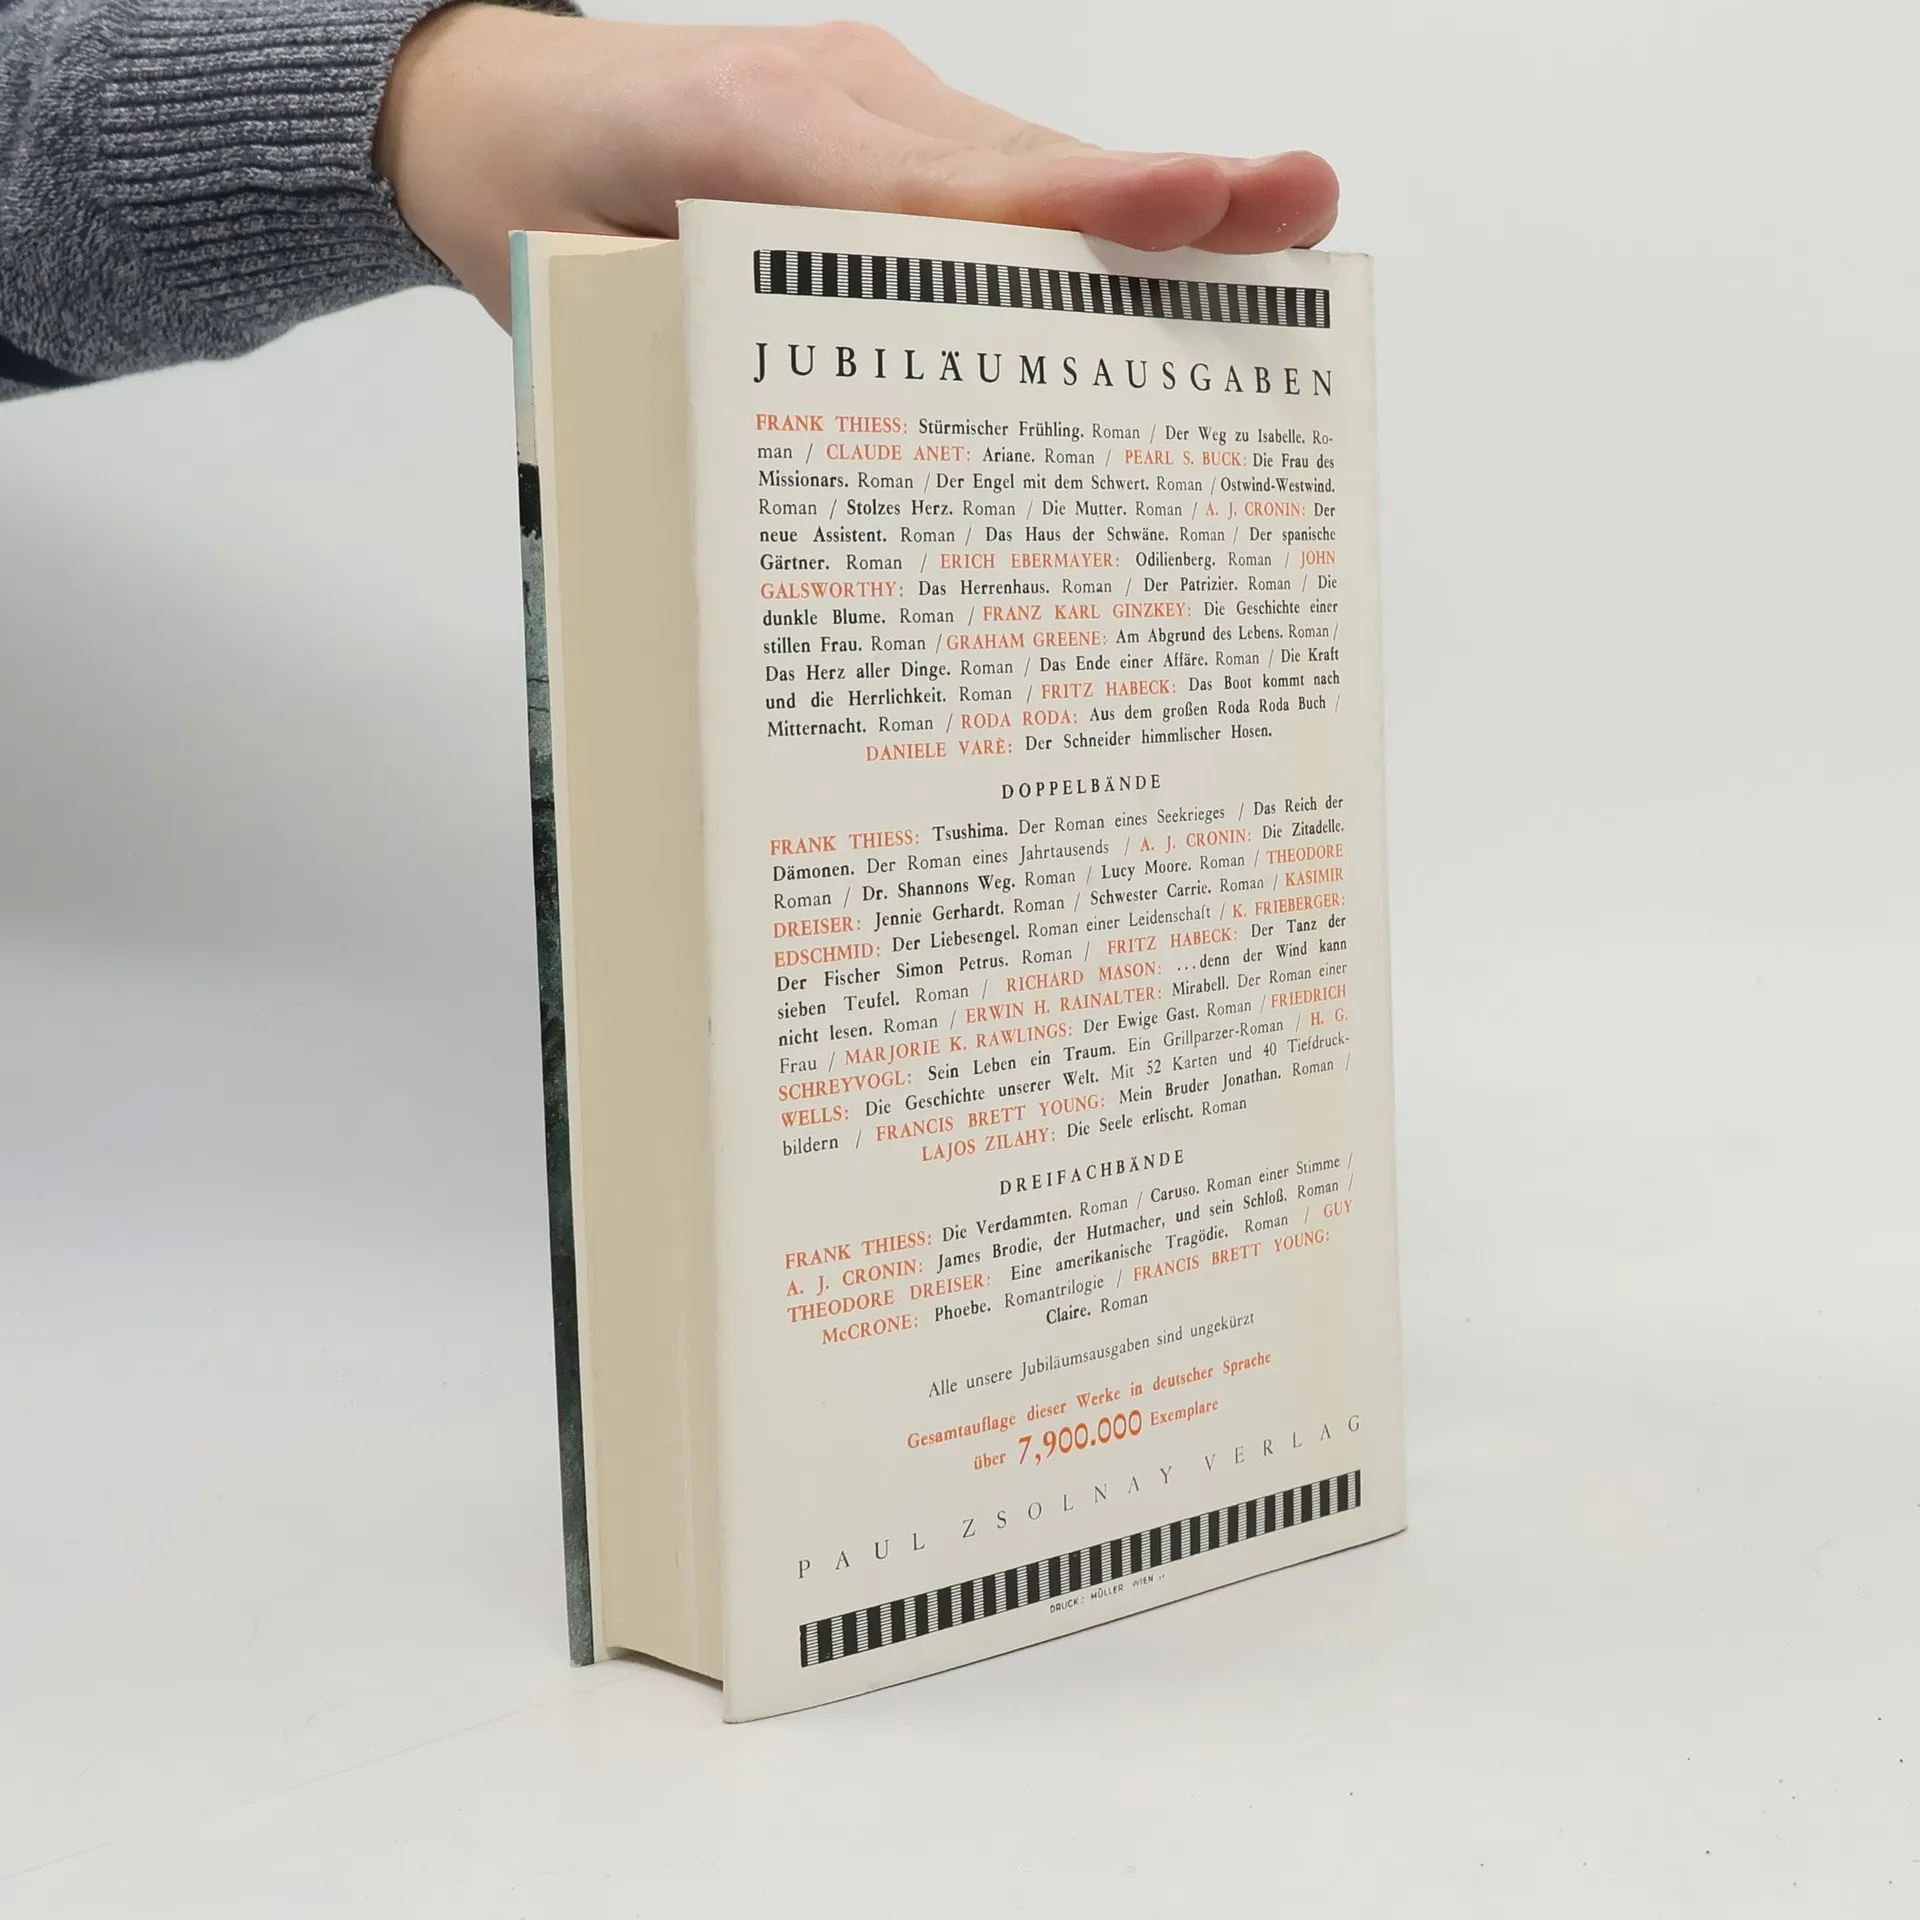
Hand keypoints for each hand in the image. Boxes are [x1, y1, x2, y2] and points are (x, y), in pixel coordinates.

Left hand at [374, 9, 1339, 326]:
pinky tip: (1157, 281)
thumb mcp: (569, 278)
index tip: (1183, 205)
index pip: (930, 185)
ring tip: (1276, 234)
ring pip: (1021, 182)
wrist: (483, 121)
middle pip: (1020, 173)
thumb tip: (814, 476)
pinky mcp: (878, 150)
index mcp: (759, 129)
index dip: (1062, 209)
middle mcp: (841, 113)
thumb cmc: (530, 194)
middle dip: (1158, 201)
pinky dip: (1069, 241)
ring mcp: (872, 120)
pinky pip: (985, 191)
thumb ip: (679, 340)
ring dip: (1142, 225)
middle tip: (1293, 204)